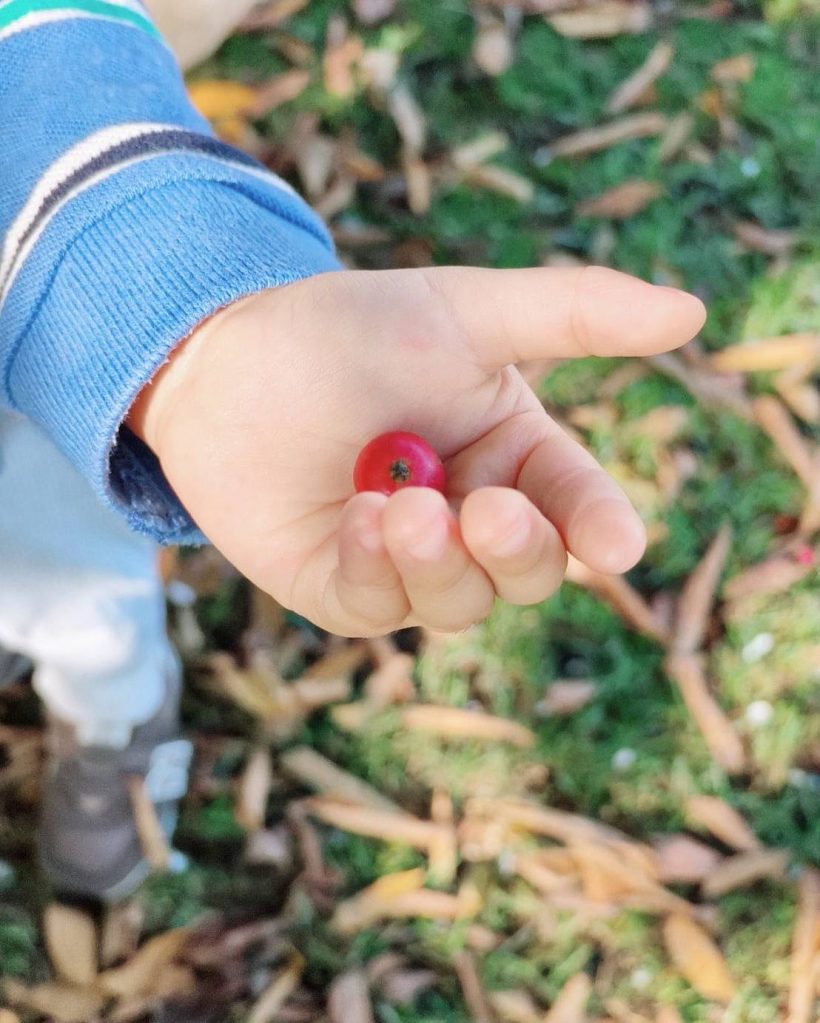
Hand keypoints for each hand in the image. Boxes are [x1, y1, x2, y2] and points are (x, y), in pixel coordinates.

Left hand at [128, 266, 704, 636]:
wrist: (226, 355)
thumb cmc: (352, 330)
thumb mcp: (467, 311)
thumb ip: (575, 313)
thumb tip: (694, 312)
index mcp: (513, 459)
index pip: (576, 506)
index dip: (599, 528)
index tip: (615, 545)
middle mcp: (468, 519)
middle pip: (524, 573)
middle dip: (515, 551)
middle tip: (487, 509)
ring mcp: (405, 563)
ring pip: (459, 604)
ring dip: (440, 563)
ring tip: (402, 507)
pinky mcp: (342, 589)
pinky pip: (377, 609)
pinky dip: (375, 570)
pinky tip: (355, 517)